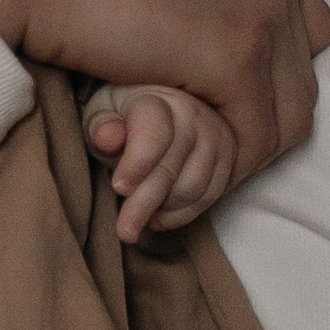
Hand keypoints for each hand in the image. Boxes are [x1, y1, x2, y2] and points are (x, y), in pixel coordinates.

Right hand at [0, 0, 329, 186]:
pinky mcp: (238, 56)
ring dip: (236, 159)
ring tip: (181, 186)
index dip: (260, 75)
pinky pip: (253, 141)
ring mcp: (263, 11)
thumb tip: (174, 18)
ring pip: (286, 118)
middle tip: (193, 159)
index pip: (297, 26)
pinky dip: (216, 176)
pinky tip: (171, 190)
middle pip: (298, 77)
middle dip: (253, 124)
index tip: (208, 105)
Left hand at [85, 81, 236, 240]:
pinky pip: (210, 196)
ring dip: (163, 209)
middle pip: (172, 168)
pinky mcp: (228, 157)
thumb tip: (107, 137)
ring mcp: (215, 136)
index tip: (119, 187)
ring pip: (193, 187)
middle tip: (124, 231)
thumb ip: (102, 127)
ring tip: (136, 219)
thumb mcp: (101, 113)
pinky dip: (182, 214)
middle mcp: (193, 114)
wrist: (158, 107)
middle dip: (144, 203)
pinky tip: (158, 217)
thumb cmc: (122, 114)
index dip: (137, 164)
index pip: (154, 134)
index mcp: (157, 99)